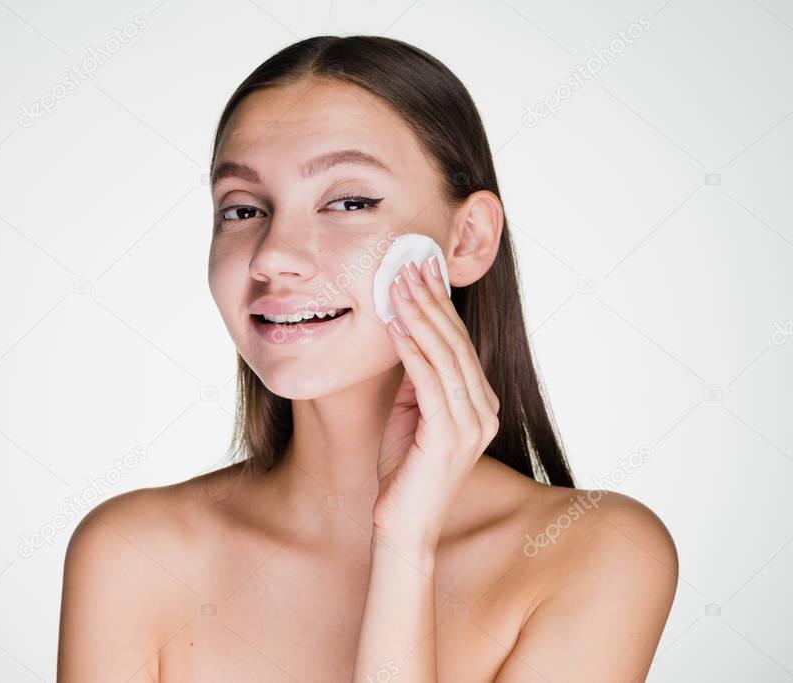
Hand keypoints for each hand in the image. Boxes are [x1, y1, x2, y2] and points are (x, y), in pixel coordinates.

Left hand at [373, 255, 500, 550]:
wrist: (403, 525)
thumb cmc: (403, 470)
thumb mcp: (411, 413)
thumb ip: (418, 380)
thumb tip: (409, 334)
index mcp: (480, 405)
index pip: (460, 344)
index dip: (441, 305)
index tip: (422, 271)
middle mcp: (484, 412)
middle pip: (456, 343)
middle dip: (431, 300)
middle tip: (410, 264)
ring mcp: (472, 424)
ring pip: (445, 356)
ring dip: (420, 316)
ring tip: (398, 284)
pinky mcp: (451, 436)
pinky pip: (430, 382)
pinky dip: (412, 350)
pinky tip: (396, 325)